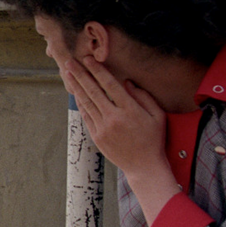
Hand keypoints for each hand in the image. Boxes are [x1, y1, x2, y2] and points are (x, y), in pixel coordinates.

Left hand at [64, 56, 178, 223]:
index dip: (98, 71)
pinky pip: (86, 116)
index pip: (110, 85)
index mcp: (130, 110)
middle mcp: (114, 118)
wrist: (144, 167)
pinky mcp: (97, 137)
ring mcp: (103, 128)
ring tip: (68, 74)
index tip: (89, 59)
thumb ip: (143, 97)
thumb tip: (126, 82)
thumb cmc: (153, 140)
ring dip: (76, 87)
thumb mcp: (157, 116)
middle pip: (93, 91)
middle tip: (70, 62)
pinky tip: (75, 93)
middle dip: (81, 75)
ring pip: (86, 103)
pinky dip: (80, 103)